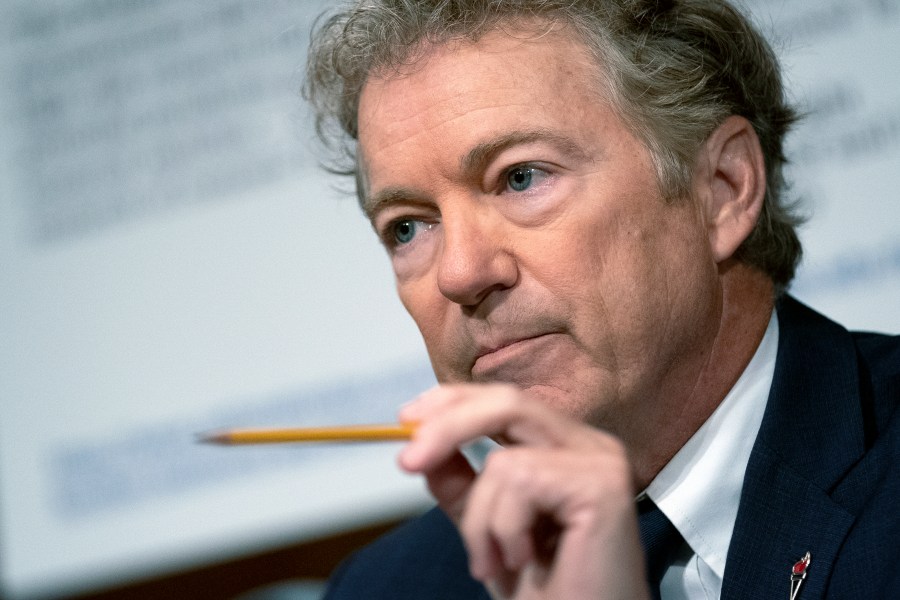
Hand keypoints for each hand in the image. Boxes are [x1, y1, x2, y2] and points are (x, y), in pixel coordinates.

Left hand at [398, 384, 649, 599]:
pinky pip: (521, 482)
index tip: (405, 420)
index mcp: (563, 446)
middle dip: (446, 428)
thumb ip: (461, 485)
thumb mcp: (486, 528)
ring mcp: (600, 461)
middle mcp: (587, 444)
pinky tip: (524, 561)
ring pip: (503, 459)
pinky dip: (504, 529)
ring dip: (480, 520)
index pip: (503, 400)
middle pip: (506, 403)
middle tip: (407, 461)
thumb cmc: (546, 590)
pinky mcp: (603, 484)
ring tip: (493, 562)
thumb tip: (421, 445)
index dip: (452, 401)